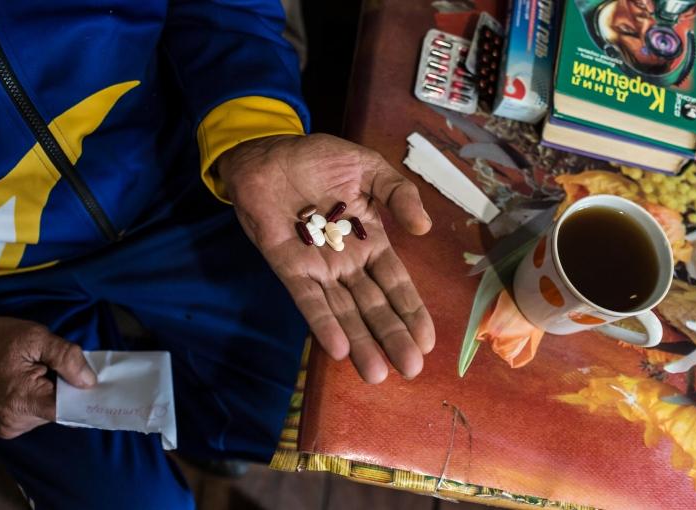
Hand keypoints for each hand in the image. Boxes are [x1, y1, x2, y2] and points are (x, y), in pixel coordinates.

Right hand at [0, 317, 96, 438]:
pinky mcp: (5, 426)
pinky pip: (35, 414)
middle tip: (61, 367)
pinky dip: (41, 399)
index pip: (69, 411)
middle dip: (67, 390)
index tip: (99, 385)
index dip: (85, 397)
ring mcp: (9, 427)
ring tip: (41, 372)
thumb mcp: (36, 338)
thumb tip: (90, 381)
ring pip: (49, 413)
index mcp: (23, 401)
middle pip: (60, 411)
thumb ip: (67, 358)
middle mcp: (16, 421)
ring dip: (53, 394)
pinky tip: (32, 382)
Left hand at [217, 134, 434, 382]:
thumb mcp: (369, 169)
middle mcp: (346, 262)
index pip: (395, 283)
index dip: (411, 311)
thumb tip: (424, 229)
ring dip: (359, 341)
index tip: (427, 341)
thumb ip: (399, 194)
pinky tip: (337, 348)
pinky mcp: (288, 266)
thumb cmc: (319, 160)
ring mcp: (317, 267)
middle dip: (392, 336)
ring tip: (376, 372)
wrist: (268, 151)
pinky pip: (307, 298)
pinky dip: (321, 322)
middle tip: (411, 369)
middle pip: (373, 306)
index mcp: (369, 241)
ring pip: (343, 311)